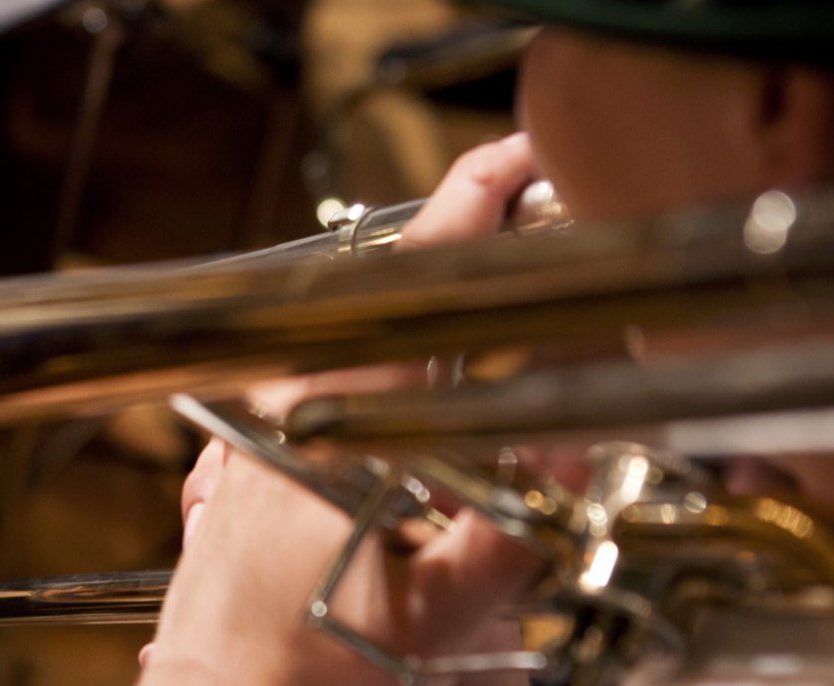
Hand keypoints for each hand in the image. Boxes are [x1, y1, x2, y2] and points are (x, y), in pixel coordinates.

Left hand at [138, 134, 547, 684]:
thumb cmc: (313, 667)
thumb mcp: (442, 614)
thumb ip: (520, 534)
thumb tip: (584, 459)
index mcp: (333, 419)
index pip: (414, 283)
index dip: (471, 207)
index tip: (525, 166)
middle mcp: (285, 404)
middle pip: (386, 289)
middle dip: (467, 248)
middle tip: (537, 226)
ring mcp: (258, 424)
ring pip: (356, 331)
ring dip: (432, 307)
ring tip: (502, 304)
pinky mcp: (249, 453)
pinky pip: (327, 374)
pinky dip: (389, 357)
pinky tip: (429, 386)